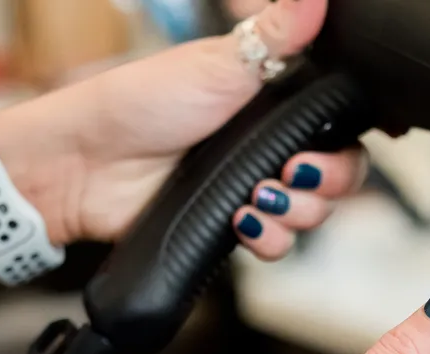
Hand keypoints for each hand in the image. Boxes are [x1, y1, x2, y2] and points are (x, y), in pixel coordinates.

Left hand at [0, 0, 365, 255]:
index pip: (339, 127)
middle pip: (337, 176)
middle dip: (326, 183)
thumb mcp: (218, 63)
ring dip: (295, 214)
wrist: (85, 165)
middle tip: (292, 174)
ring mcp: (251, 186)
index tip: (320, 147)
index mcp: (273, 102)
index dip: (344, 144)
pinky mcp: (231, 224)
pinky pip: (276, 245)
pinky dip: (269, 239)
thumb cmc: (140, 102)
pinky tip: (242, 223)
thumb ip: (277, 33)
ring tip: (255, 200)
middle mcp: (269, 146)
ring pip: (312, 213)